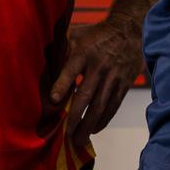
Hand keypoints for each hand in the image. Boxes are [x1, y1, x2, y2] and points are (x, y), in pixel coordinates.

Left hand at [48, 13, 142, 146]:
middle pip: (86, 95)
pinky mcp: (124, 83)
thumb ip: (61, 49)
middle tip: (67, 135)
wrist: (128, 30)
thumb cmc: (96, 34)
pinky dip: (104, 120)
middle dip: (76, 118)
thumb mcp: (77, 34)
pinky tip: (94, 129)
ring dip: (89, 125)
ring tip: (79, 140)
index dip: (62, 84)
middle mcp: (99, 65)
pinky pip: (113, 106)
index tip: (54, 100)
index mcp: (84, 51)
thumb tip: (41, 63)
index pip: (71, 69)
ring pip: (101, 106)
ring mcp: (113, 76)